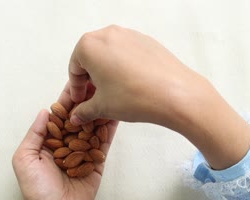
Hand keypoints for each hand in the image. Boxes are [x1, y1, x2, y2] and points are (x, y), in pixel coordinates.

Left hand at [0, 85, 117, 199]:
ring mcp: (84, 152)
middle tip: (98, 81)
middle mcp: (67, 144)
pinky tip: (116, 113)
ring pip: (93, 127)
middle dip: (87, 101)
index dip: (67, 99)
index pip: (60, 115)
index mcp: (49, 141)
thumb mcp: (24, 158)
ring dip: (100, 111)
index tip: (77, 82)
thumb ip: (35, 134)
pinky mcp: (97, 162)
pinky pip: (103, 143)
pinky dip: (109, 129)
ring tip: (110, 92)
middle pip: (79, 118)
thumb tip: (45, 111)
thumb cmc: (36, 190)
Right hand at [67, 25, 249, 169]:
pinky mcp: (147, 40)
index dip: (76, 88)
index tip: (80, 102)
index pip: (74, 68)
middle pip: (91, 58)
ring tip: (114, 94)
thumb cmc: (133, 97)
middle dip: (90, 79)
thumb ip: (84, 110)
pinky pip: (127, 53)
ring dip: (107, 73)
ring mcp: (129, 35)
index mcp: (89, 46)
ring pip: (109, 54)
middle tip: (95, 98)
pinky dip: (124, 68)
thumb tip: (77, 116)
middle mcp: (108, 34)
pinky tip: (132, 86)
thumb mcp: (103, 107)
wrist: (174, 93)